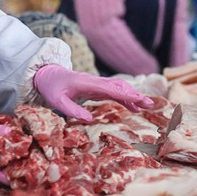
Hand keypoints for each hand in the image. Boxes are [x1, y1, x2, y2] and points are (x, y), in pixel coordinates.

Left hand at [33, 64, 153, 121]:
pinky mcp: (96, 88)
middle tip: (149, 104)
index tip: (138, 99)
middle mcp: (95, 82)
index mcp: (87, 83)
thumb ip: (72, 110)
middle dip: (134, 94)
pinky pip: (113, 92)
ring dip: (132, 95)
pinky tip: (133, 107)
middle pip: (118, 86)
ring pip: (118, 87)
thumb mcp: (57, 101)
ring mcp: (96, 84)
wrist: (47, 75)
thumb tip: (90, 120)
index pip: (109, 88)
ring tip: (147, 106)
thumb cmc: (51, 88)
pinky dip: (125, 98)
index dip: (124, 94)